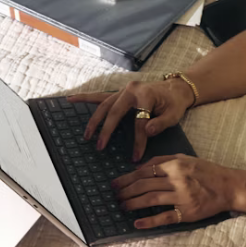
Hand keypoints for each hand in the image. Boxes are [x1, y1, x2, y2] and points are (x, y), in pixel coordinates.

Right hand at [69, 78, 193, 160]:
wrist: (175, 89)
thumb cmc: (174, 103)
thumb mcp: (174, 115)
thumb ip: (162, 124)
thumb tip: (147, 131)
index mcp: (146, 95)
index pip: (139, 121)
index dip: (138, 141)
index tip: (136, 157)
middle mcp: (131, 90)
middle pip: (115, 112)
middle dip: (107, 130)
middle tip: (100, 146)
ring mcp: (123, 90)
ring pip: (104, 105)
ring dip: (94, 121)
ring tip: (87, 136)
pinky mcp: (118, 93)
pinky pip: (99, 96)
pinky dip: (84, 98)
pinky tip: (70, 99)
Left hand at [112, 154, 243, 228]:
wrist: (229, 187)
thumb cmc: (207, 171)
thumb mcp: (186, 158)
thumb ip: (164, 159)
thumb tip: (141, 166)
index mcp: (175, 165)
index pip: (145, 171)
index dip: (127, 177)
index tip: (116, 183)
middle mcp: (177, 179)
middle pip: (144, 185)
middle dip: (126, 190)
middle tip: (115, 195)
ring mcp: (182, 197)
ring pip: (150, 199)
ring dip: (132, 203)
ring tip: (122, 206)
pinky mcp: (187, 212)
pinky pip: (165, 217)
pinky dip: (150, 220)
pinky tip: (137, 223)